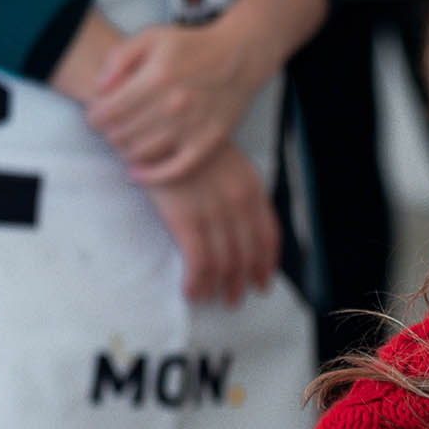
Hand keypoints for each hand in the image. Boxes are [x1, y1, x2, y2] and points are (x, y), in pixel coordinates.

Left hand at [88, 21, 262, 182]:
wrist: (240, 57)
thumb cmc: (192, 46)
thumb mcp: (152, 37)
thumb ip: (119, 57)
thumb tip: (99, 89)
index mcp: (157, 77)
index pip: (107, 112)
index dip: (93, 117)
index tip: (96, 115)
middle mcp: (174, 104)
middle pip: (120, 134)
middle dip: (107, 133)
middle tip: (111, 127)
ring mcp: (192, 126)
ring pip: (140, 153)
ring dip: (124, 150)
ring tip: (125, 140)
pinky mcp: (208, 143)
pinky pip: (173, 171)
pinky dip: (150, 176)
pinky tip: (136, 172)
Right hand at [143, 146, 279, 304]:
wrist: (160, 129)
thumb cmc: (189, 148)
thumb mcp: (228, 166)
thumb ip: (239, 194)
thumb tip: (240, 227)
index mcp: (252, 189)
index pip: (268, 236)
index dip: (266, 265)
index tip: (262, 282)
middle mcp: (239, 203)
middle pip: (247, 255)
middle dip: (242, 282)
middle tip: (234, 299)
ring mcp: (214, 212)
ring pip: (224, 264)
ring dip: (218, 287)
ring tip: (211, 299)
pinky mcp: (187, 219)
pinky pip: (199, 263)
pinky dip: (197, 283)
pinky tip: (191, 292)